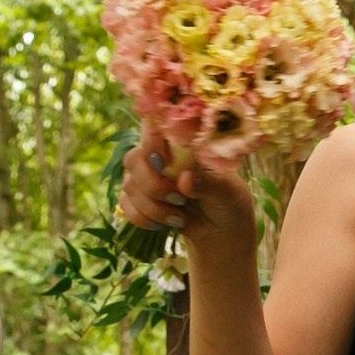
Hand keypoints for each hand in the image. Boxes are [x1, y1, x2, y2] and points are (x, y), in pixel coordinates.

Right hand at [118, 123, 252, 242]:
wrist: (221, 229)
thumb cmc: (228, 200)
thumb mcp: (226, 191)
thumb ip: (207, 183)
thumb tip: (185, 179)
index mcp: (182, 142)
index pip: (155, 125)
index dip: (152, 141)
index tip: (164, 163)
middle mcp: (160, 154)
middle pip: (134, 158)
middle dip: (152, 184)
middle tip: (179, 199)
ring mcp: (145, 176)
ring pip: (130, 185)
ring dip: (153, 207)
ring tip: (181, 218)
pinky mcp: (137, 198)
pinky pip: (126, 205)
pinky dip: (144, 218)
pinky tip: (166, 224)